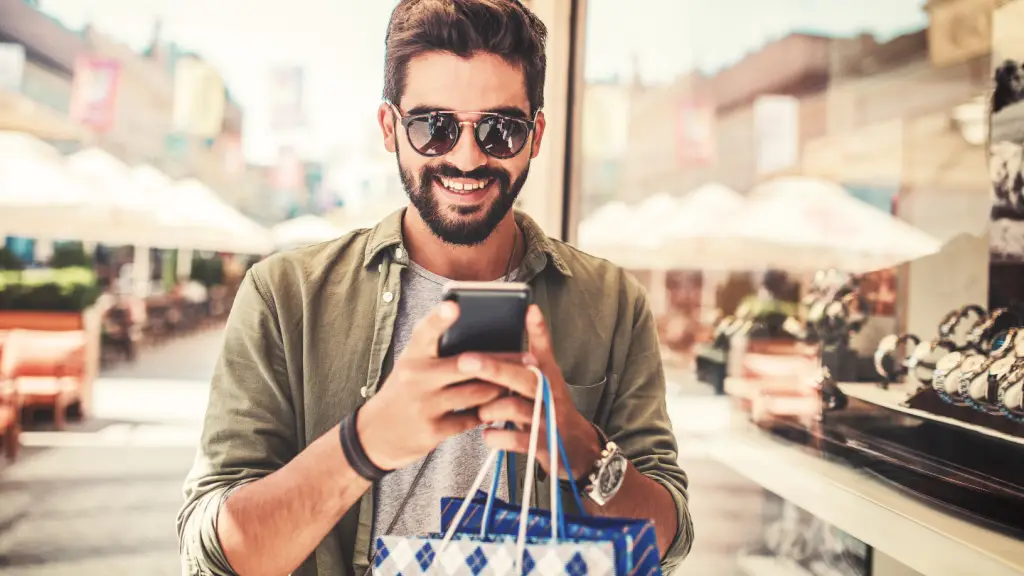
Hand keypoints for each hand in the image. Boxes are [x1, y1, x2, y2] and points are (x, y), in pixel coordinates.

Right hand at [358, 301, 504, 470]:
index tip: (454, 305)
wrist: (377, 433)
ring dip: (499, 389)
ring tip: (517, 383)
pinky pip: (471, 419)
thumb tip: (481, 329)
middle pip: (465, 365)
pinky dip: (487, 413)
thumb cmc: (406, 388)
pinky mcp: (433, 430)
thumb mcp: (413, 363)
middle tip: (528, 358)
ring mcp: (424, 405)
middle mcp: (416, 377)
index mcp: (412, 354)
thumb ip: (438, 348)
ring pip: (476, 393)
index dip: (439, 318)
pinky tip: (499, 409)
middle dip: (500, 362)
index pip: (425, 331)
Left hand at [465, 305, 601, 479]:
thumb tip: (530, 310)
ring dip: (489, 408)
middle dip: (492, 369)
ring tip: (481, 411)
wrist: (575, 447)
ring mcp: (546, 420)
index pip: (544, 349)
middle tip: (465, 361)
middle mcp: (549, 394)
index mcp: (549, 375)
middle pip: (522, 377)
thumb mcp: (549, 376)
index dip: (538, 330)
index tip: (529, 309)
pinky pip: (511, 438)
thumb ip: (537, 347)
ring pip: (512, 408)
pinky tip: (488, 433)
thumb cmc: (551, 405)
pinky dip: (495, 436)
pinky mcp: (540, 445)